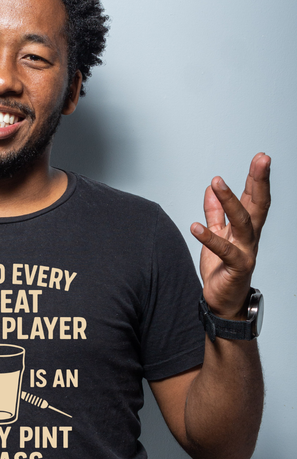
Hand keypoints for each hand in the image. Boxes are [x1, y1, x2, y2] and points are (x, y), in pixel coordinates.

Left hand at [190, 152, 270, 318]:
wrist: (223, 301)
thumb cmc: (222, 269)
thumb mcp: (217, 235)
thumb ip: (215, 213)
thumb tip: (211, 189)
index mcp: (247, 228)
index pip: (254, 198)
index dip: (256, 178)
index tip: (261, 157)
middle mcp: (251, 237)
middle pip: (259, 204)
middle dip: (259, 180)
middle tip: (262, 159)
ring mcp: (246, 252)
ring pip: (243, 222)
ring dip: (230, 201)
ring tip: (217, 182)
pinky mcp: (237, 267)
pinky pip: (224, 250)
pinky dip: (209, 238)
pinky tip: (195, 226)